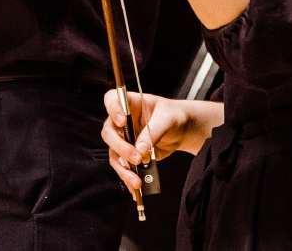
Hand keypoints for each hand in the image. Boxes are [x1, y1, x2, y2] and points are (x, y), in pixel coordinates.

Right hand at [102, 89, 220, 190]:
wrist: (181, 130)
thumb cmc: (173, 116)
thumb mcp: (167, 119)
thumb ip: (153, 132)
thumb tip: (140, 149)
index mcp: (129, 104)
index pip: (111, 100)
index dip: (113, 109)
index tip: (122, 121)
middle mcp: (122, 121)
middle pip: (109, 133)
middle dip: (121, 148)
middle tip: (136, 158)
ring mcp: (124, 139)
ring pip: (114, 154)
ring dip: (124, 169)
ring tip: (137, 182)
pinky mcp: (129, 155)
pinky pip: (124, 168)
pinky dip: (129, 179)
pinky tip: (136, 191)